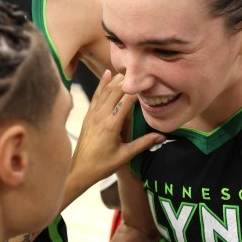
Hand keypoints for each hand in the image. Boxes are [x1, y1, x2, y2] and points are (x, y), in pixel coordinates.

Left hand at [70, 70, 165, 189]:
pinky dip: (102, 84)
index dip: (137, 90)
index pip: (125, 101)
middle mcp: (100, 116)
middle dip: (129, 81)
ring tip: (129, 70)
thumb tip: (162, 136)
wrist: (79, 170)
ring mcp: (92, 114)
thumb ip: (143, 143)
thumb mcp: (124, 156)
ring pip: (105, 91)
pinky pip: (96, 96)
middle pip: (115, 92)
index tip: (149, 83)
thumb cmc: (102, 165)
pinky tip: (107, 74)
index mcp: (110, 125)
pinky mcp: (88, 116)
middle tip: (142, 73)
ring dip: (117, 80)